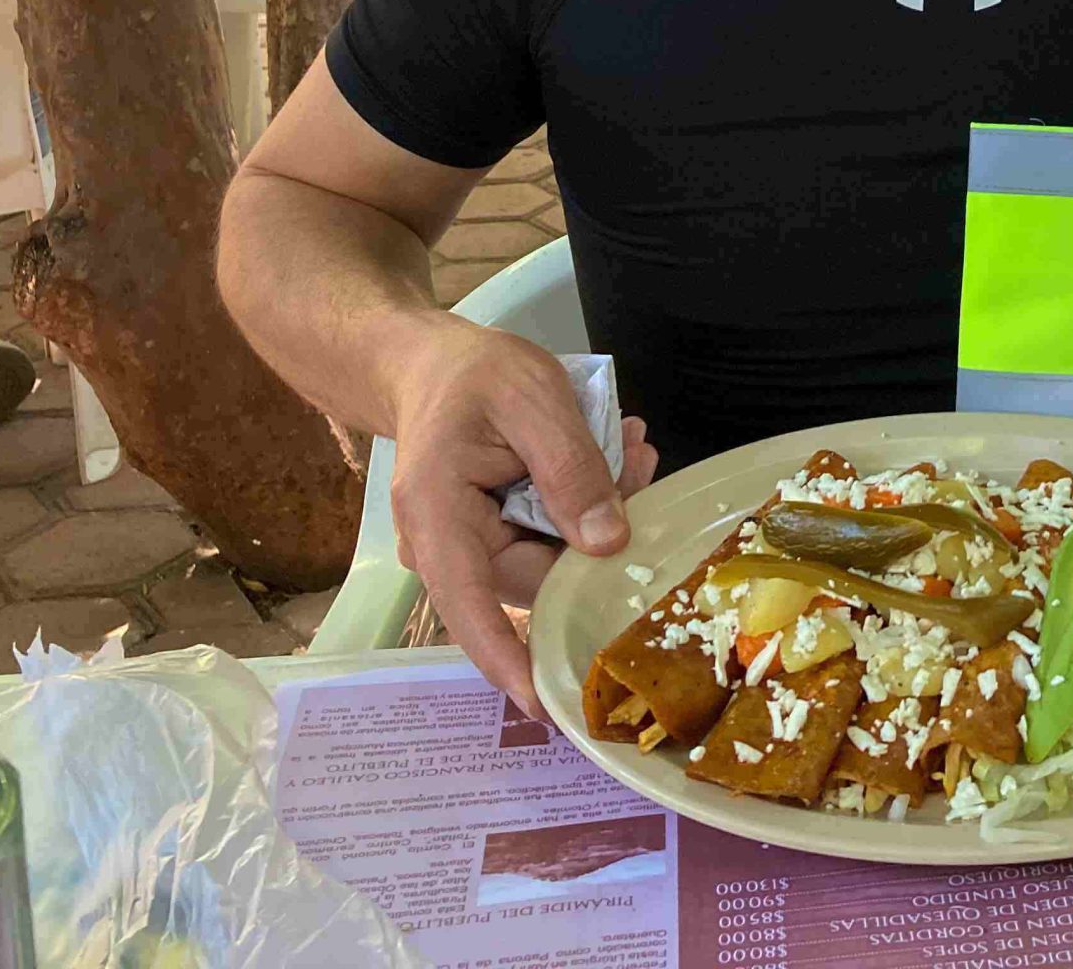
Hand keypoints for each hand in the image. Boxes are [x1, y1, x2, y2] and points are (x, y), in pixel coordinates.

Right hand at [384, 316, 660, 715]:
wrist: (434, 364)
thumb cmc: (473, 375)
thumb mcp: (532, 398)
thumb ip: (570, 467)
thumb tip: (608, 546)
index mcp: (440, 520)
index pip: (470, 607)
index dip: (509, 660)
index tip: (547, 708)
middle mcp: (453, 550)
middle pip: (542, 579)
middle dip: (602, 536)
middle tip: (639, 458)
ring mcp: (479, 549)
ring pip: (560, 560)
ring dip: (605, 510)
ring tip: (627, 443)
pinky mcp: (504, 539)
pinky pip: (559, 540)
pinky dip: (593, 502)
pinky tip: (615, 451)